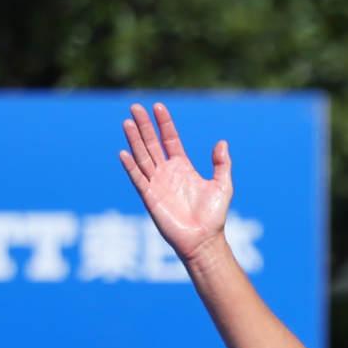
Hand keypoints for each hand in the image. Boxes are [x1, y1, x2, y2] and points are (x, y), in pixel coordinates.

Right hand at [119, 102, 233, 261]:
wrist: (204, 240)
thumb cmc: (214, 216)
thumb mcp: (222, 185)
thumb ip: (221, 164)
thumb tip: (222, 143)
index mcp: (182, 167)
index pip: (170, 140)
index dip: (164, 123)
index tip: (158, 107)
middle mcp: (167, 173)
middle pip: (152, 144)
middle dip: (144, 126)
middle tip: (135, 107)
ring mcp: (157, 184)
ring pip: (143, 157)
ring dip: (135, 140)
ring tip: (127, 122)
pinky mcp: (150, 198)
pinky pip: (138, 179)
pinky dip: (131, 166)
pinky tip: (124, 152)